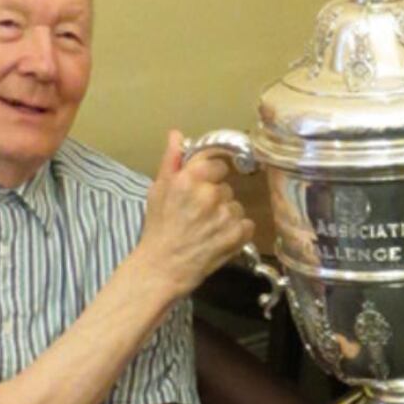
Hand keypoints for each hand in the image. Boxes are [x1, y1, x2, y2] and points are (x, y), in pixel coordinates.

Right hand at [138, 130, 253, 297]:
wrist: (161, 269)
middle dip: (215, 198)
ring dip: (225, 216)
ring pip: (236, 206)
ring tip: (206, 230)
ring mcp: (224, 216)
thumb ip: (171, 161)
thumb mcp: (157, 191)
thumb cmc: (157, 230)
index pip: (217, 164)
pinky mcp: (236, 235)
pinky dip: (236, 232)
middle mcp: (208, 195)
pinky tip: (218, 239)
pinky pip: (246, 224)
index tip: (202, 187)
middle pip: (226, 187)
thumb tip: (177, 134)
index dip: (210, 176)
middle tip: (197, 215)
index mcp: (187, 180)